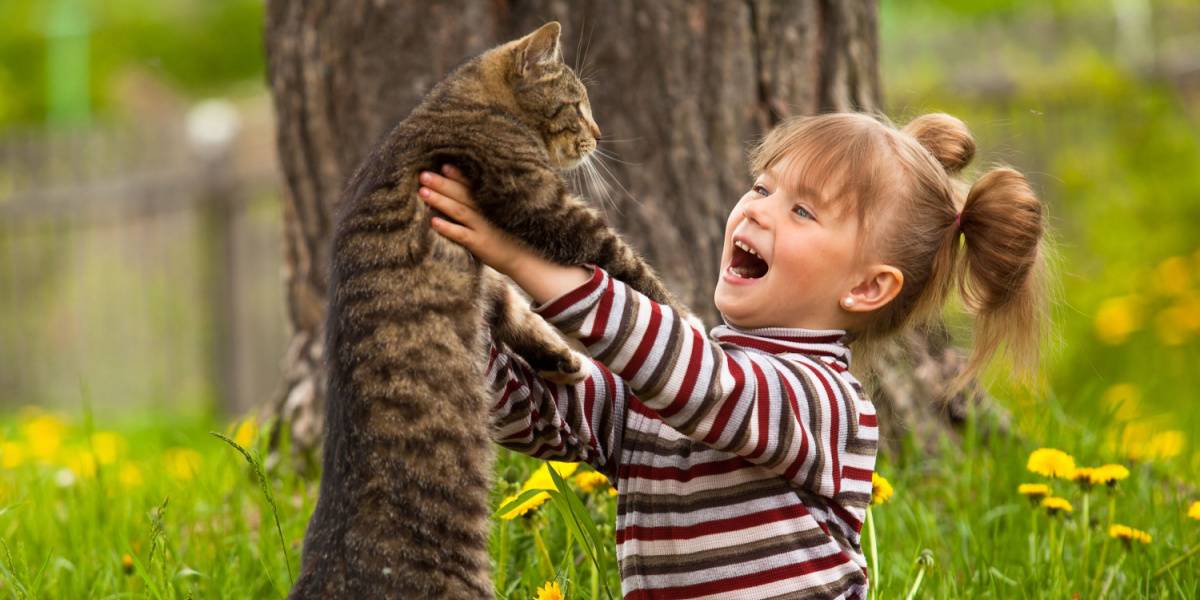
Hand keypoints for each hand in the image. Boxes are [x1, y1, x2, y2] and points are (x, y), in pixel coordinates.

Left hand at [418, 164, 592, 304]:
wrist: (529, 259)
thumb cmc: (513, 236)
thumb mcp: (503, 216)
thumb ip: (487, 205)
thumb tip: (468, 195)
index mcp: (491, 203)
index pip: (472, 184)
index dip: (457, 174)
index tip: (443, 164)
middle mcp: (487, 211)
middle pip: (461, 194)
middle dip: (442, 183)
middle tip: (423, 174)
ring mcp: (484, 227)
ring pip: (459, 210)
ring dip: (440, 200)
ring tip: (422, 191)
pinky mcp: (481, 244)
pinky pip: (462, 235)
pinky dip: (448, 228)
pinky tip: (433, 222)